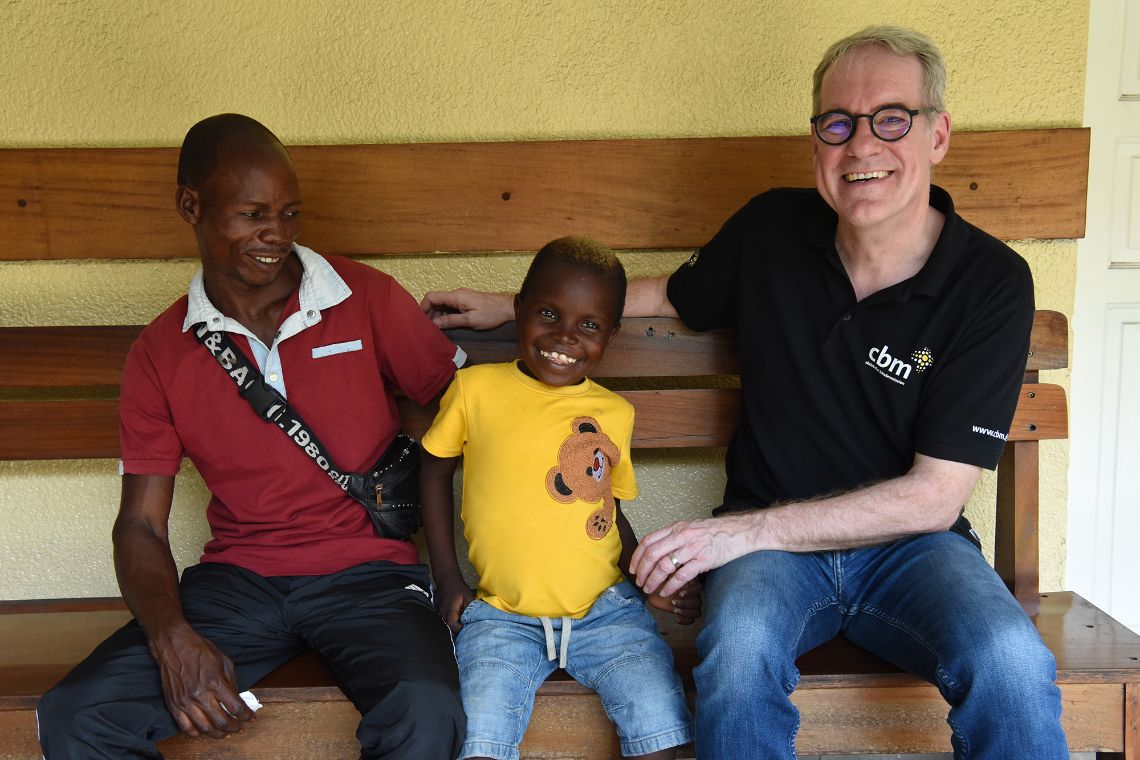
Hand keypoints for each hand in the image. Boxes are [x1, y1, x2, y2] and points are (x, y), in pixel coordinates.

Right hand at [148, 623, 253, 738]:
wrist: (173, 645)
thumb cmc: (199, 650)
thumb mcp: (224, 661)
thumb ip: (232, 681)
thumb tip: (237, 698)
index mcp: (215, 682)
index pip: (235, 707)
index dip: (246, 716)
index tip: (251, 718)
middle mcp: (200, 695)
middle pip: (222, 721)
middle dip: (234, 728)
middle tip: (240, 728)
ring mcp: (185, 702)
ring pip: (205, 727)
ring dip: (218, 734)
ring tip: (226, 734)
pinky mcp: (174, 705)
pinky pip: (185, 726)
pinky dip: (196, 732)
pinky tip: (204, 731)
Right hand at [419, 288, 512, 329]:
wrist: (508, 308)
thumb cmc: (491, 314)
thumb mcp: (471, 320)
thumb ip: (451, 321)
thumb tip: (434, 324)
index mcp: (456, 296)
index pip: (431, 297)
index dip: (423, 307)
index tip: (421, 320)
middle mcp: (456, 294)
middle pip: (435, 300)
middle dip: (429, 313)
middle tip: (428, 327)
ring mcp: (461, 297)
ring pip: (442, 304)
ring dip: (437, 315)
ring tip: (436, 328)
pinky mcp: (465, 301)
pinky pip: (450, 306)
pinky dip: (445, 314)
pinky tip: (446, 324)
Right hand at [435, 575, 474, 634]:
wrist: (447, 579)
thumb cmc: (458, 588)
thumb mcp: (468, 597)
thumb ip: (471, 609)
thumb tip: (475, 619)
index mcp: (450, 612)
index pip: (454, 627)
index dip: (461, 630)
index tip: (467, 629)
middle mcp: (443, 614)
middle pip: (449, 628)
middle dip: (457, 630)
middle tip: (465, 628)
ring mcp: (439, 612)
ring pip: (445, 624)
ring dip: (453, 625)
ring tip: (461, 623)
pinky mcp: (438, 610)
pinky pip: (443, 619)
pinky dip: (449, 620)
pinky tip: (455, 617)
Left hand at [630, 513, 757, 597]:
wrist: (739, 532)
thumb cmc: (715, 532)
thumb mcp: (690, 528)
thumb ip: (674, 537)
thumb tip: (657, 550)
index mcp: (676, 528)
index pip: (648, 541)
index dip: (637, 556)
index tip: (632, 568)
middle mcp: (681, 536)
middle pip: (652, 554)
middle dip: (642, 571)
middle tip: (639, 582)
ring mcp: (692, 547)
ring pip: (664, 566)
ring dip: (653, 580)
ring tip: (649, 589)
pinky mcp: (704, 560)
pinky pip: (682, 575)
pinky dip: (671, 586)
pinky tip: (666, 592)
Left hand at [645, 579, 702, 624]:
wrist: (649, 590)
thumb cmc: (655, 581)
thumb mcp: (662, 575)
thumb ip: (669, 574)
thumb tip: (674, 571)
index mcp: (688, 582)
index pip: (698, 588)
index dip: (690, 592)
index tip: (679, 594)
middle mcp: (691, 593)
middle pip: (698, 602)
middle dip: (685, 604)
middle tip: (672, 602)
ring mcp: (688, 603)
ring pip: (697, 612)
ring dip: (685, 612)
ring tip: (674, 610)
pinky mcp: (683, 612)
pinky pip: (691, 619)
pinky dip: (685, 620)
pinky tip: (675, 617)